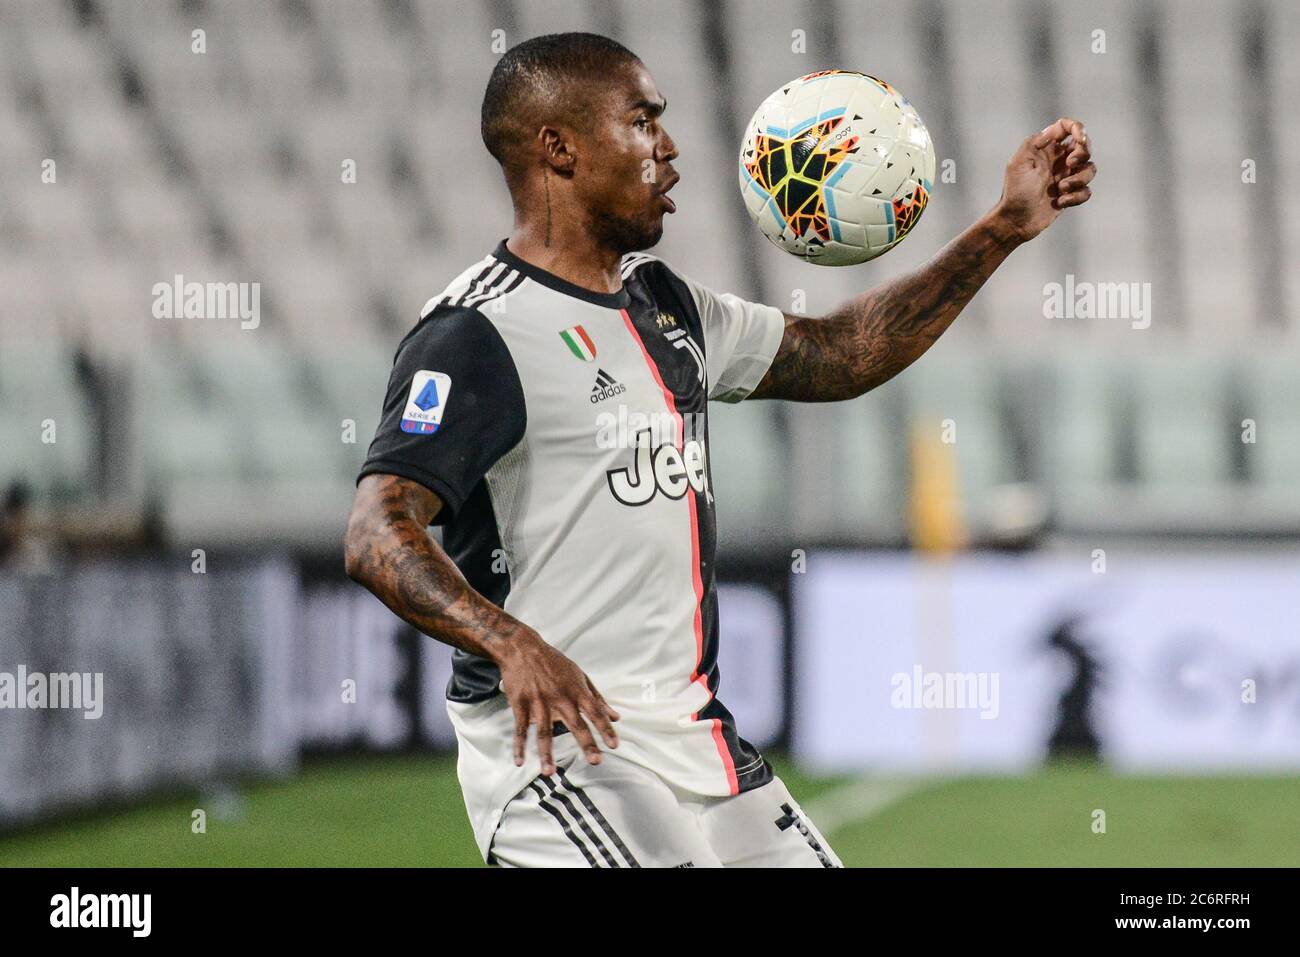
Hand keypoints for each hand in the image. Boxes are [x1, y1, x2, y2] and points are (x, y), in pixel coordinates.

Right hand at [494, 631, 619, 775]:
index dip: (606, 729)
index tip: (614, 745)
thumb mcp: (580, 676)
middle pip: (575, 724)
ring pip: (544, 732)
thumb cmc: (554, 663)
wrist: (522, 648)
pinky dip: (519, 745)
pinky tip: (519, 761)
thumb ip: (597, 698)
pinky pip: (520, 728)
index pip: (595, 712)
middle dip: (586, 743)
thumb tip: (616, 717)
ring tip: (549, 773)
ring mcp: (539, 702)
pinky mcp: (520, 704)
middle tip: (596, 761)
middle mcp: (560, 698)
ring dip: (546, 753)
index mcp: (576, 690)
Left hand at [992, 116, 1095, 242]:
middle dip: (1083, 153)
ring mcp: (1065, 177)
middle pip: (1085, 146)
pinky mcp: (1070, 194)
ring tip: (1060, 189)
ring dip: (1079, 179)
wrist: (1015, 221)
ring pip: (1089, 169)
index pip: (1066, 128)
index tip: (1080, 140)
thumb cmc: (1015, 192)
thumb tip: (1052, 131)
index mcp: (1045, 149)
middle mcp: (1058, 160)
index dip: (1078, 129)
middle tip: (1070, 164)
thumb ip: (1034, 142)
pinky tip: (1059, 202)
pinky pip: (1086, 191)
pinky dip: (1076, 197)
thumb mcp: (1018, 163)